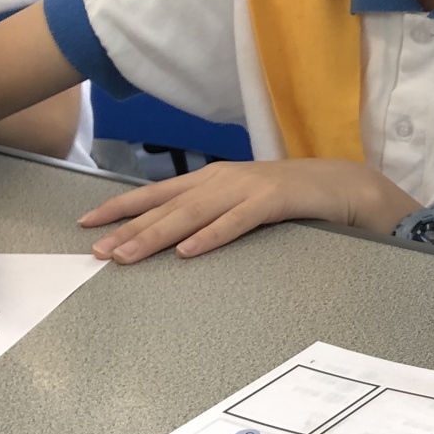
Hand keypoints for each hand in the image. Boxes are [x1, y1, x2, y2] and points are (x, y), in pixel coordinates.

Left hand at [78, 158, 416, 262]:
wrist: (345, 185)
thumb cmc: (294, 197)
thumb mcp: (244, 201)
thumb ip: (213, 211)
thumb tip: (173, 233)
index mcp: (215, 179)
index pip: (158, 193)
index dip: (122, 206)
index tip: (87, 222)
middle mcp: (225, 179)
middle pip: (168, 206)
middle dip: (129, 228)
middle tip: (98, 250)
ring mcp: (250, 188)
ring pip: (194, 213)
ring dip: (158, 235)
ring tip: (128, 255)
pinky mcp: (276, 201)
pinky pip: (238, 221)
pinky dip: (212, 235)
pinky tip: (190, 250)